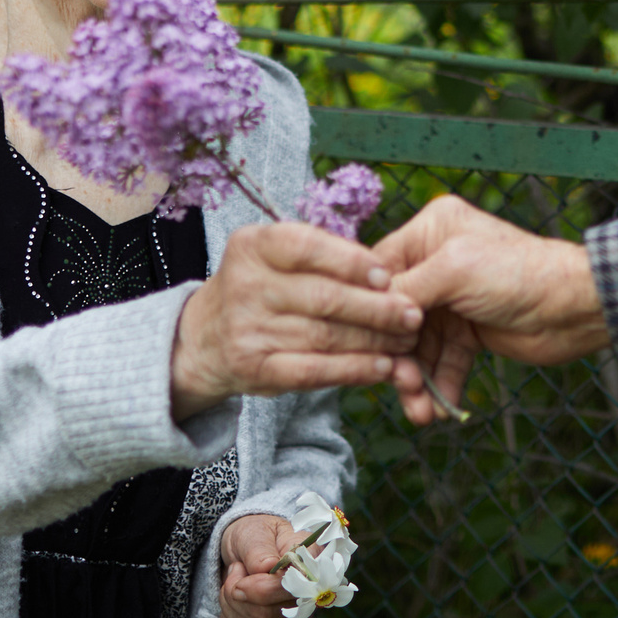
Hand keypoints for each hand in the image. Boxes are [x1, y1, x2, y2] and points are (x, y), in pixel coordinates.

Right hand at [171, 223, 421, 419]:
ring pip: (324, 336)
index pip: (308, 247)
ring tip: (407, 340)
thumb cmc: (262, 288)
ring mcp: (246, 330)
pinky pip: (313, 371)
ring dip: (374, 341)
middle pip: (323, 298)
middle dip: (376, 307)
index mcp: (253, 246)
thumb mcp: (276, 257)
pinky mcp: (253, 369)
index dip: (353, 262)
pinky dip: (353, 370)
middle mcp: (244, 285)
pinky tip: (383, 367)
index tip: (388, 276)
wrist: (204, 338)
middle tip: (413, 314)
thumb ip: (323, 256)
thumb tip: (389, 273)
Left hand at [217, 513, 307, 617]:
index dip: (260, 589)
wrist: (248, 550)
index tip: (239, 570)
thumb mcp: (253, 533)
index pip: (291, 590)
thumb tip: (267, 567)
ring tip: (235, 582)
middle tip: (235, 570)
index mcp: (311, 563)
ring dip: (231, 605)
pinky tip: (235, 602)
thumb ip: (259, 550)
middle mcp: (311, 597)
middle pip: (267, 616)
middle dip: (237, 594)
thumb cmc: (254, 537)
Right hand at [372, 195, 609, 424]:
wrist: (575, 308)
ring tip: (420, 410)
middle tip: (399, 384)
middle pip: (393, 315)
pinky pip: (442, 362)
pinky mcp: (469, 332)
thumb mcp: (454, 270)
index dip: (367, 309)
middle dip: (395, 354)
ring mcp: (452, 301)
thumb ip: (406, 287)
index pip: (379, 272)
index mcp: (430, 232)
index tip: (359, 343)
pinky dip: (438, 386)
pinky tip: (438, 410)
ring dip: (416, 379)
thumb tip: (364, 311)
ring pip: (416, 346)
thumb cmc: (519, 274)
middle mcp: (436, 263)